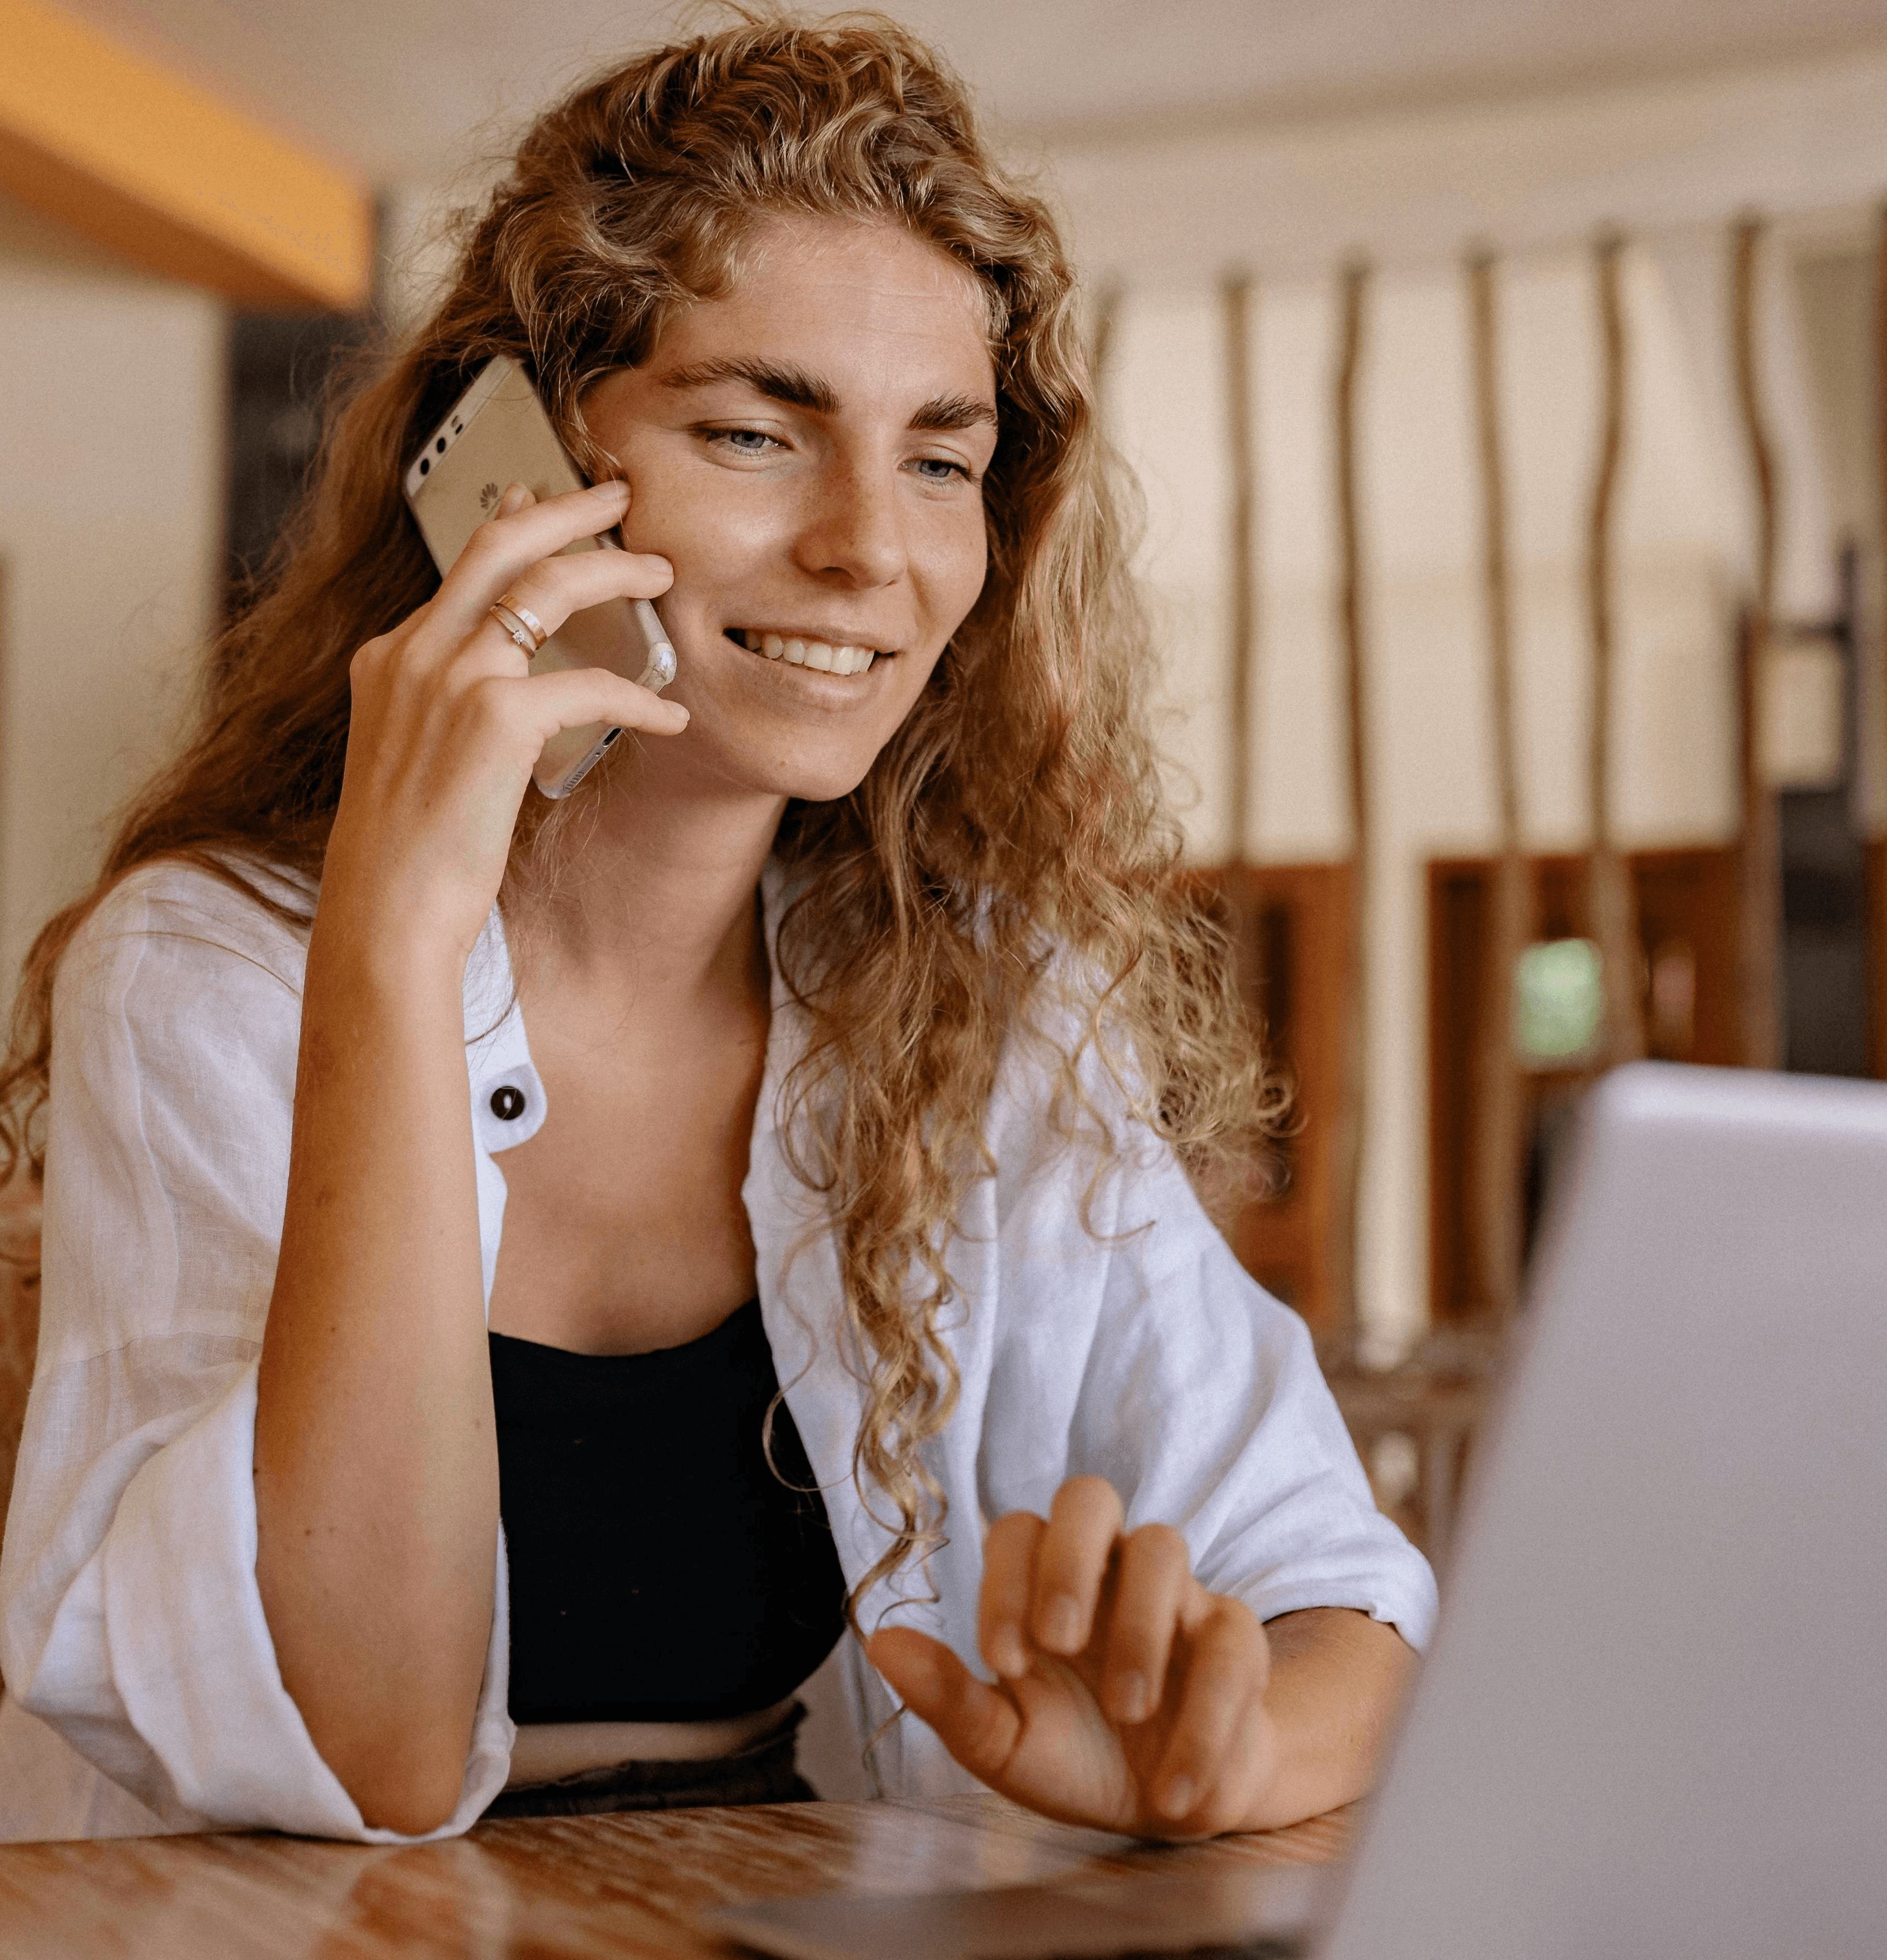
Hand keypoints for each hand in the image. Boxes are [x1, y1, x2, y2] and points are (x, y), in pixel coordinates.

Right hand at [322, 479, 687, 965]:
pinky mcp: (495, 719)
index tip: (542, 496)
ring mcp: (450, 678)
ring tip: (662, 576)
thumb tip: (503, 689)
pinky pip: (590, 682)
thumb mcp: (414, 755)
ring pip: (547, 587)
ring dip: (615, 573)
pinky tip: (670, 715)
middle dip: (567, 507)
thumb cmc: (410, 851)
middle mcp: (413, 652)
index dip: (513, 524)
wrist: (385, 908)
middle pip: (499, 541)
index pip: (460, 567)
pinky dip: (640, 694)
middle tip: (619, 494)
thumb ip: (447, 706)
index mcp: (389, 657)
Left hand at [867, 1477, 1278, 1837]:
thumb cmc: (1075, 1756)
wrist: (1167, 1807)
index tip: (1002, 1663)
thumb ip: (947, 1695)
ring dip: (1141, 1629)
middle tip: (1059, 1641)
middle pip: (1090, 1494)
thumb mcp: (1004, 1742)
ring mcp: (1176, 1594)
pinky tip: (1172, 1788)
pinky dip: (1206, 1716)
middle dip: (1070, 1558)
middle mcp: (1108, 1568)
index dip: (1006, 1583)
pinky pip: (1232, 1640)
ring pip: (1164, 1545)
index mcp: (1044, 1582)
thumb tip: (878, 1641)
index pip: (1018, 1530)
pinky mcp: (1235, 1639)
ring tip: (1127, 1712)